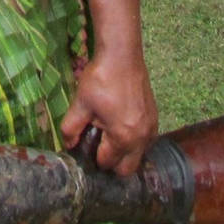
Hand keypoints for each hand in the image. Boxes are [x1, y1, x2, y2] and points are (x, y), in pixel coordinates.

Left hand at [60, 50, 157, 176]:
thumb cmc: (101, 79)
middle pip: (127, 169)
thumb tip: (68, 144)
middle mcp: (141, 137)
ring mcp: (151, 128)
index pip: (108, 164)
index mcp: (123, 137)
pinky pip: (145, 141)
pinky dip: (134, 140)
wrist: (122, 55)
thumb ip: (71, 129)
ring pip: (138, 155)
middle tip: (99, 144)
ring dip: (125, 152)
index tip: (87, 144)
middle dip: (112, 163)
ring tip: (110, 132)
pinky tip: (121, 123)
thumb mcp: (80, 104)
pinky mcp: (154, 117)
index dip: (94, 158)